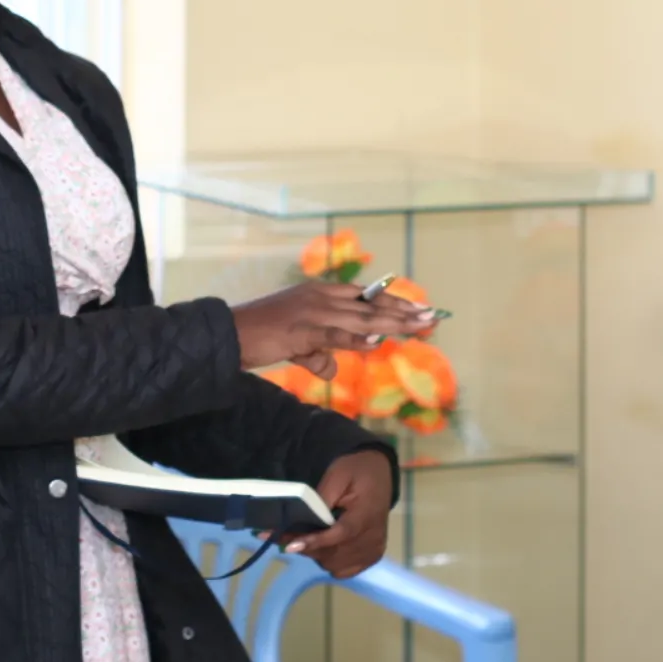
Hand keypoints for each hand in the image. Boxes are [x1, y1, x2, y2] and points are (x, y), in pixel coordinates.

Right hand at [233, 283, 435, 378]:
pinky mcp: (302, 330)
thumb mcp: (295, 345)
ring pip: (361, 317)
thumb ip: (317, 354)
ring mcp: (312, 311)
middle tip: (432, 317)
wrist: (229, 333)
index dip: (392, 303)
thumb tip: (331, 368)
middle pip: (370, 303)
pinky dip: (358, 339)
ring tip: (420, 325)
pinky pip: (337, 334)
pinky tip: (379, 342)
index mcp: (319, 293)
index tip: (418, 309)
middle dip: (403, 311)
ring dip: (394, 322)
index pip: (364, 296)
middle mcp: (320, 297)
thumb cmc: (259, 337)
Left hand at [283, 449, 395, 578]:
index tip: (290, 546)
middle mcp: (373, 538)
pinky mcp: (372, 556)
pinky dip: (330, 562)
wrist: (379, 474)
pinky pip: (344, 570)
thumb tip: (302, 519)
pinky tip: (323, 547)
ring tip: (304, 538)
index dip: (315, 542)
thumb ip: (321, 499)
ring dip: (316, 554)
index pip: (340, 535)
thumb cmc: (356, 471)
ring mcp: (373, 550)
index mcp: (366, 515)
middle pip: (334, 554)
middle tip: (281, 537)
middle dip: (306, 547)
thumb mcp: (337, 476)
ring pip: (335, 565)